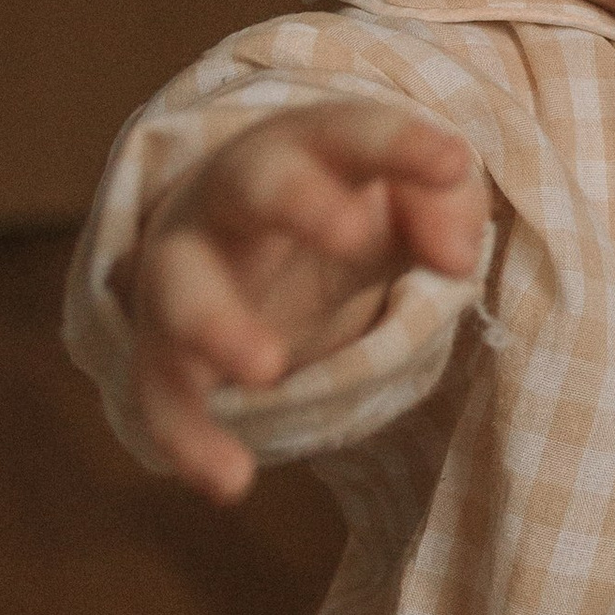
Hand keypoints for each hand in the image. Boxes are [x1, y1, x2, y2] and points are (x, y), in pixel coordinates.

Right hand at [125, 99, 487, 499]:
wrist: (247, 236)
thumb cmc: (346, 203)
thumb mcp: (410, 194)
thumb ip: (445, 202)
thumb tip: (455, 256)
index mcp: (304, 148)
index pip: (348, 132)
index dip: (399, 144)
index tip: (452, 161)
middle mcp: (233, 201)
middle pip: (250, 185)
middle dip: (297, 203)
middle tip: (348, 236)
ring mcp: (189, 271)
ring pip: (180, 289)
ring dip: (217, 326)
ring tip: (268, 372)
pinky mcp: (166, 347)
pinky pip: (160, 390)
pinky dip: (186, 436)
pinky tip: (230, 482)